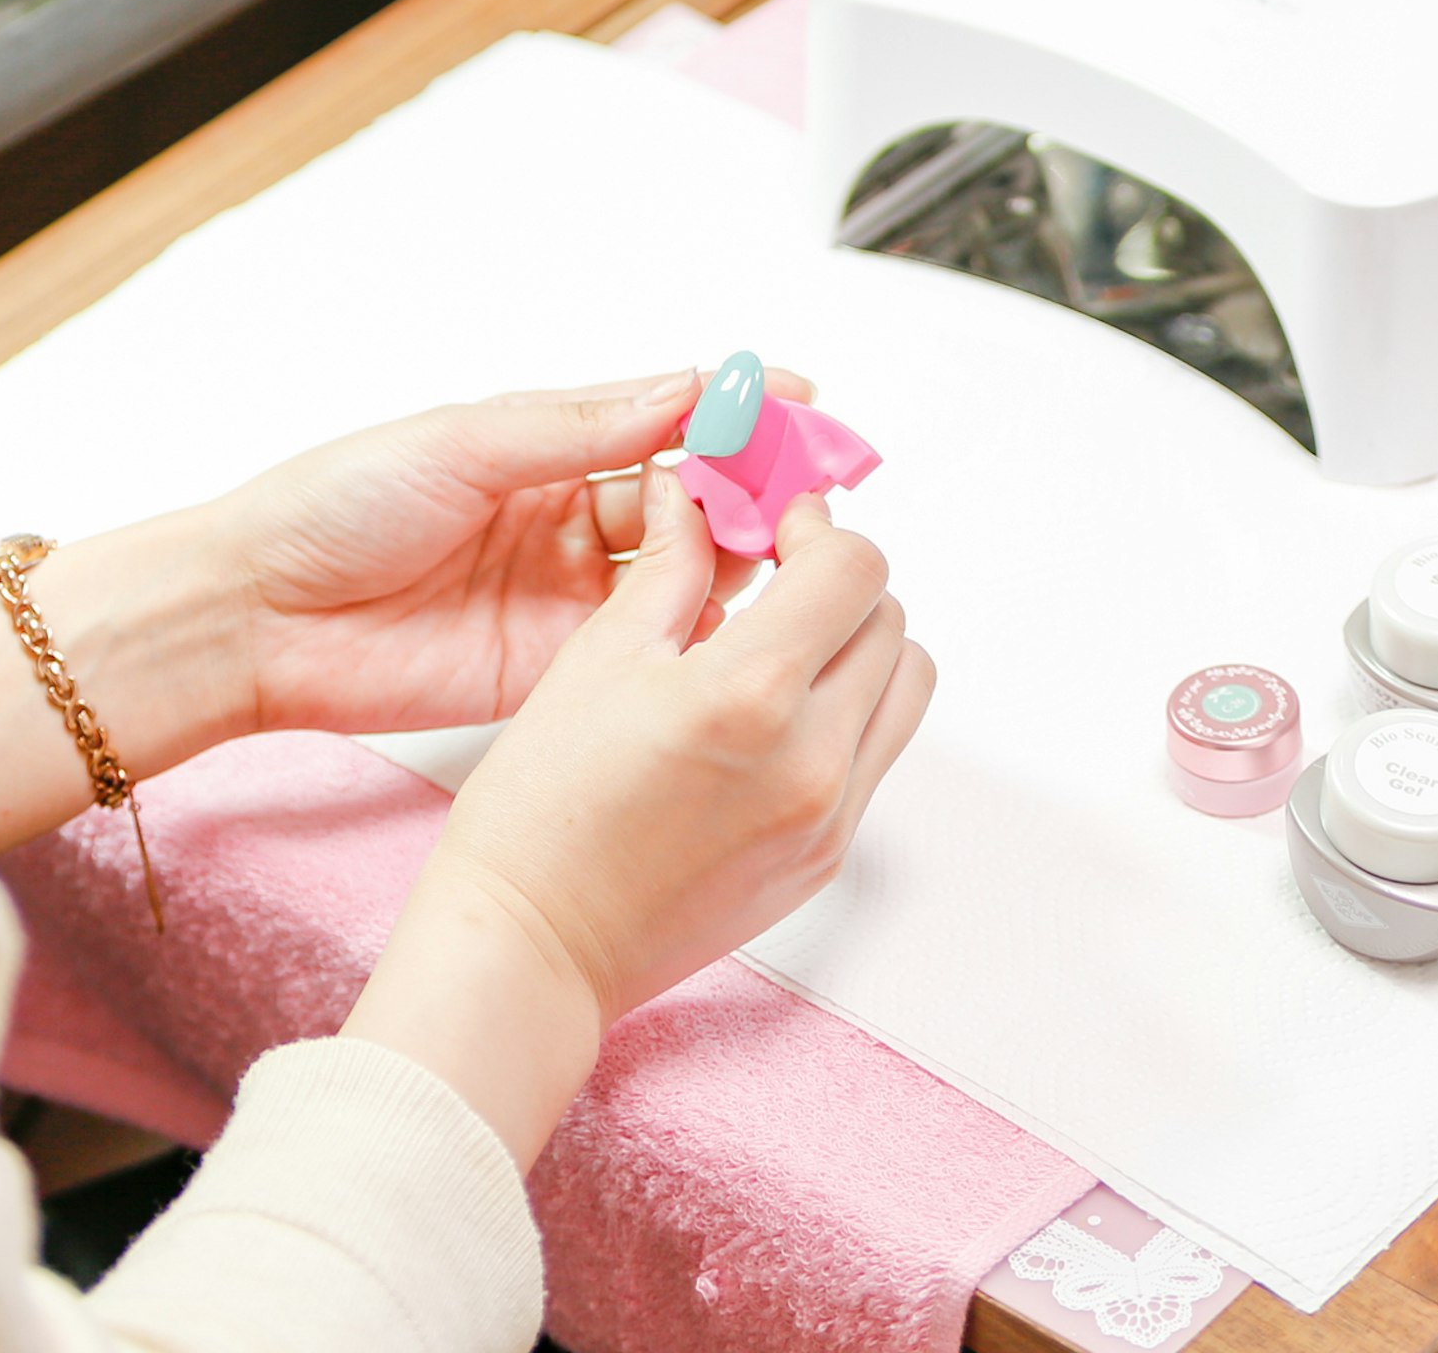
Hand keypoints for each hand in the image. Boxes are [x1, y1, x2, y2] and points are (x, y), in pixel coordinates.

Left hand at [212, 369, 793, 738]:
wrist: (257, 617)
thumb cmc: (335, 507)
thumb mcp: (463, 445)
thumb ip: (581, 426)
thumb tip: (688, 388)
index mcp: (545, 446)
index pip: (666, 420)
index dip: (736, 413)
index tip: (801, 404)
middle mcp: (568, 516)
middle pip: (690, 498)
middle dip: (752, 488)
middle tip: (808, 488)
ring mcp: (566, 595)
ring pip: (683, 572)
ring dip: (735, 557)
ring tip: (780, 548)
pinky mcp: (556, 669)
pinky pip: (644, 649)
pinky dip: (695, 635)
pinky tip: (733, 622)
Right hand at [342, 473, 934, 1160]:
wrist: (535, 944)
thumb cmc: (541, 805)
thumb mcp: (596, 660)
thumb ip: (672, 568)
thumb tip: (699, 492)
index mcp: (750, 694)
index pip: (853, 570)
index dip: (817, 530)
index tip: (776, 528)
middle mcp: (811, 757)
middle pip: (889, 622)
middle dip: (836, 585)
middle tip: (775, 580)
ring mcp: (828, 817)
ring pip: (902, 688)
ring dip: (858, 649)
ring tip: (780, 650)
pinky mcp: (826, 859)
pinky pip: (874, 756)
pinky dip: (843, 715)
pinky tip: (766, 719)